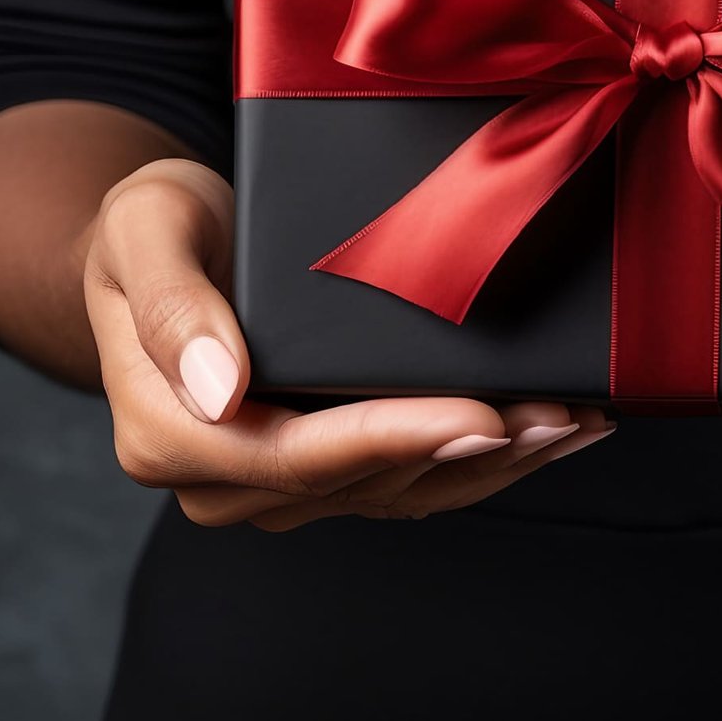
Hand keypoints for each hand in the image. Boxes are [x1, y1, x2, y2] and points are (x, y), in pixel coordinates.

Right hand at [84, 158, 614, 529]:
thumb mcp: (143, 230)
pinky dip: (484, 457)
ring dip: (498, 463)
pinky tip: (548, 427)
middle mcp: (224, 481)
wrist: (164, 245)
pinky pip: (410, 478)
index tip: (482, 419)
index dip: (397, 440)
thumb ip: (171, 306)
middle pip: (368, 483)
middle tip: (564, 415)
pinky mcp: (325, 470)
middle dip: (474, 453)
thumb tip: (221, 393)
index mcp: (172, 435)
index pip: (300, 456)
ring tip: (577, 422)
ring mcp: (278, 485)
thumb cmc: (152, 227)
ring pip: (403, 493)